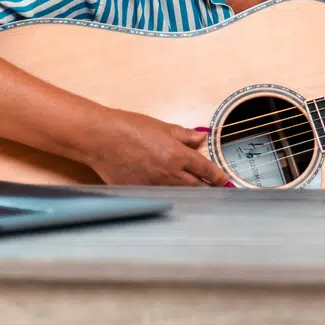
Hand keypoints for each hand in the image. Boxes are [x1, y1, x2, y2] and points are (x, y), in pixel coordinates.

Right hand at [85, 108, 231, 186]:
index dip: (217, 176)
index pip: (205, 170)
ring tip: (196, 194)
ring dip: (189, 194)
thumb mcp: (161, 126)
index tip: (222, 180)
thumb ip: (184, 135)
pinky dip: (168, 196)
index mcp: (178, 155)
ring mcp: (155, 186)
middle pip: (197, 187)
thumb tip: (201, 138)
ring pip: (180, 195)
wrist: (101, 138)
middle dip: (207, 188)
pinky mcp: (140, 193)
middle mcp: (169, 174)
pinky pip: (160, 197)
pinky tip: (170, 195)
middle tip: (213, 189)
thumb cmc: (129, 127)